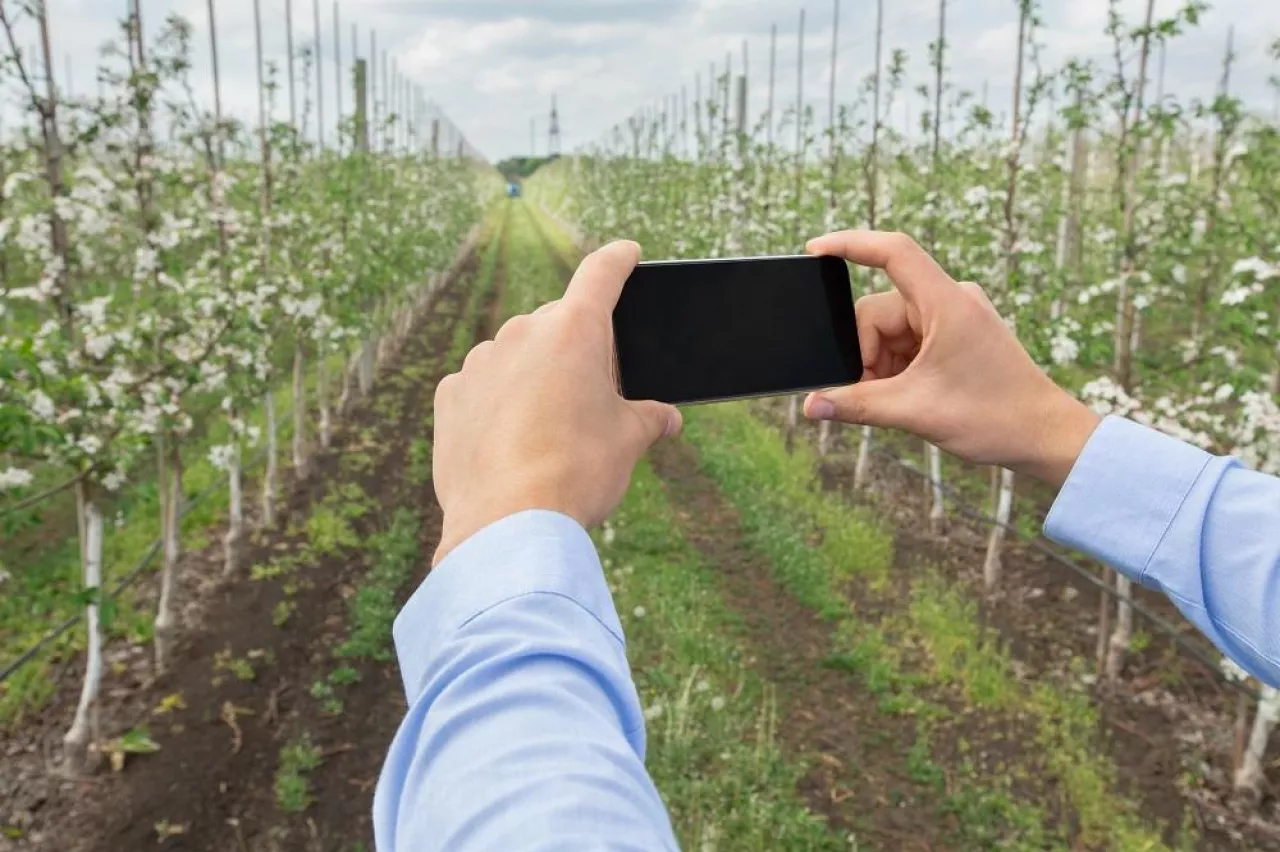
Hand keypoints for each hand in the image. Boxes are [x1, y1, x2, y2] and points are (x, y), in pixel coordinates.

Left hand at [432, 240, 681, 563]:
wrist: (508, 524)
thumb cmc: (577, 474)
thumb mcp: (628, 442)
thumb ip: (650, 419)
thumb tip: (668, 419)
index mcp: (576, 330)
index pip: (601, 274)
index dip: (618, 260)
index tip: (625, 253)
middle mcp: (523, 332)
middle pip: (559, 323)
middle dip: (577, 348)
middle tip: (592, 394)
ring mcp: (481, 362)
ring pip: (516, 355)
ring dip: (534, 376)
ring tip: (548, 431)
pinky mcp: (450, 395)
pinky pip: (482, 386)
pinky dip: (497, 402)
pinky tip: (510, 442)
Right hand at [803, 231, 1099, 487]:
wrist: (1043, 436)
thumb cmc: (994, 417)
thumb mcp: (913, 411)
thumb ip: (856, 405)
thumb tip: (812, 406)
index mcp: (947, 304)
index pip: (894, 252)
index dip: (851, 244)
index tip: (815, 250)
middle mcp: (951, 300)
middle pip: (880, 310)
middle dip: (867, 353)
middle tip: (872, 392)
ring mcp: (955, 316)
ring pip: (891, 330)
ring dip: (883, 365)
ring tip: (897, 399)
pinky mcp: (957, 334)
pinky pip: (909, 340)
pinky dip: (898, 367)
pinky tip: (908, 394)